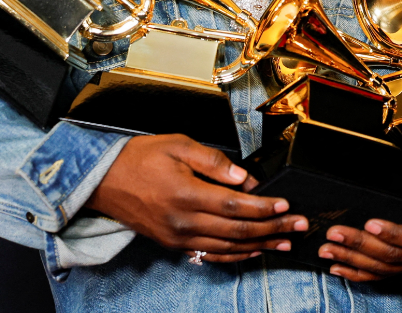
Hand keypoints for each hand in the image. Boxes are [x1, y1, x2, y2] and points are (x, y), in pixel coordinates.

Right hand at [85, 134, 306, 263]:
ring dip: (259, 245)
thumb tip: (244, 177)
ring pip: (227, 247)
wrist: (103, 181)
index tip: (287, 205)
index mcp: (186, 195)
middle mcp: (183, 221)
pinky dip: (234, 255)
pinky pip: (209, 254)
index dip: (265, 208)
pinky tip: (253, 251)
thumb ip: (214, 162)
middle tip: (299, 225)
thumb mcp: (178, 145)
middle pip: (237, 230)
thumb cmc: (140, 158)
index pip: (236, 206)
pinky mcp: (172, 244)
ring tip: (285, 241)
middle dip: (273, 228)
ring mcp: (177, 237)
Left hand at [318, 153, 401, 280]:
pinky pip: (388, 276)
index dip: (393, 233)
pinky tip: (340, 269)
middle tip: (335, 234)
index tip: (370, 222)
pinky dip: (362, 275)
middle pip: (396, 257)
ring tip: (328, 251)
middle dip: (362, 246)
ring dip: (356, 261)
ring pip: (388, 269)